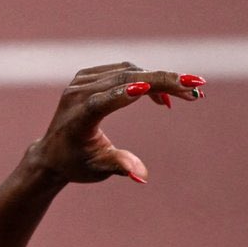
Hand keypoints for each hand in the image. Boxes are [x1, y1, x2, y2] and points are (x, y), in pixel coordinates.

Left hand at [25, 63, 204, 185]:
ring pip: (128, 72)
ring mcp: (80, 82)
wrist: (52, 154)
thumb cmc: (77, 164)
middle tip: (195, 88)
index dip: (124, 94)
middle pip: (124, 80)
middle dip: (162, 82)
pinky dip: (146, 78)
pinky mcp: (87, 76)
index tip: (149, 88)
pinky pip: (123, 71)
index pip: (101, 102)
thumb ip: (119, 166)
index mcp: (77, 119)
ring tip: (186, 95)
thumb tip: (141, 175)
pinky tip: (162, 95)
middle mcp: (76, 95)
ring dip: (159, 79)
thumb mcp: (98, 169)